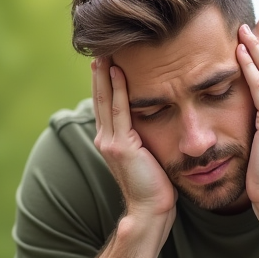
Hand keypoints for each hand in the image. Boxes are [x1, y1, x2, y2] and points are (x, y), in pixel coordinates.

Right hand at [92, 56, 176, 220]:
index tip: (107, 58)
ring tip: (104, 51)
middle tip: (100, 47)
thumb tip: (158, 120)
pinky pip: (119, 110)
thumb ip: (144, 138)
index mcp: (111, 140)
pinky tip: (117, 71)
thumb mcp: (148, 156)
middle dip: (99, 72)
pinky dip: (118, 90)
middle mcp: (105, 138)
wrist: (150, 211)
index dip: (104, 81)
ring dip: (105, 74)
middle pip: (100, 97)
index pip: (106, 104)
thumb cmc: (155, 186)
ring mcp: (110, 142)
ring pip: (106, 100)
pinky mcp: (120, 146)